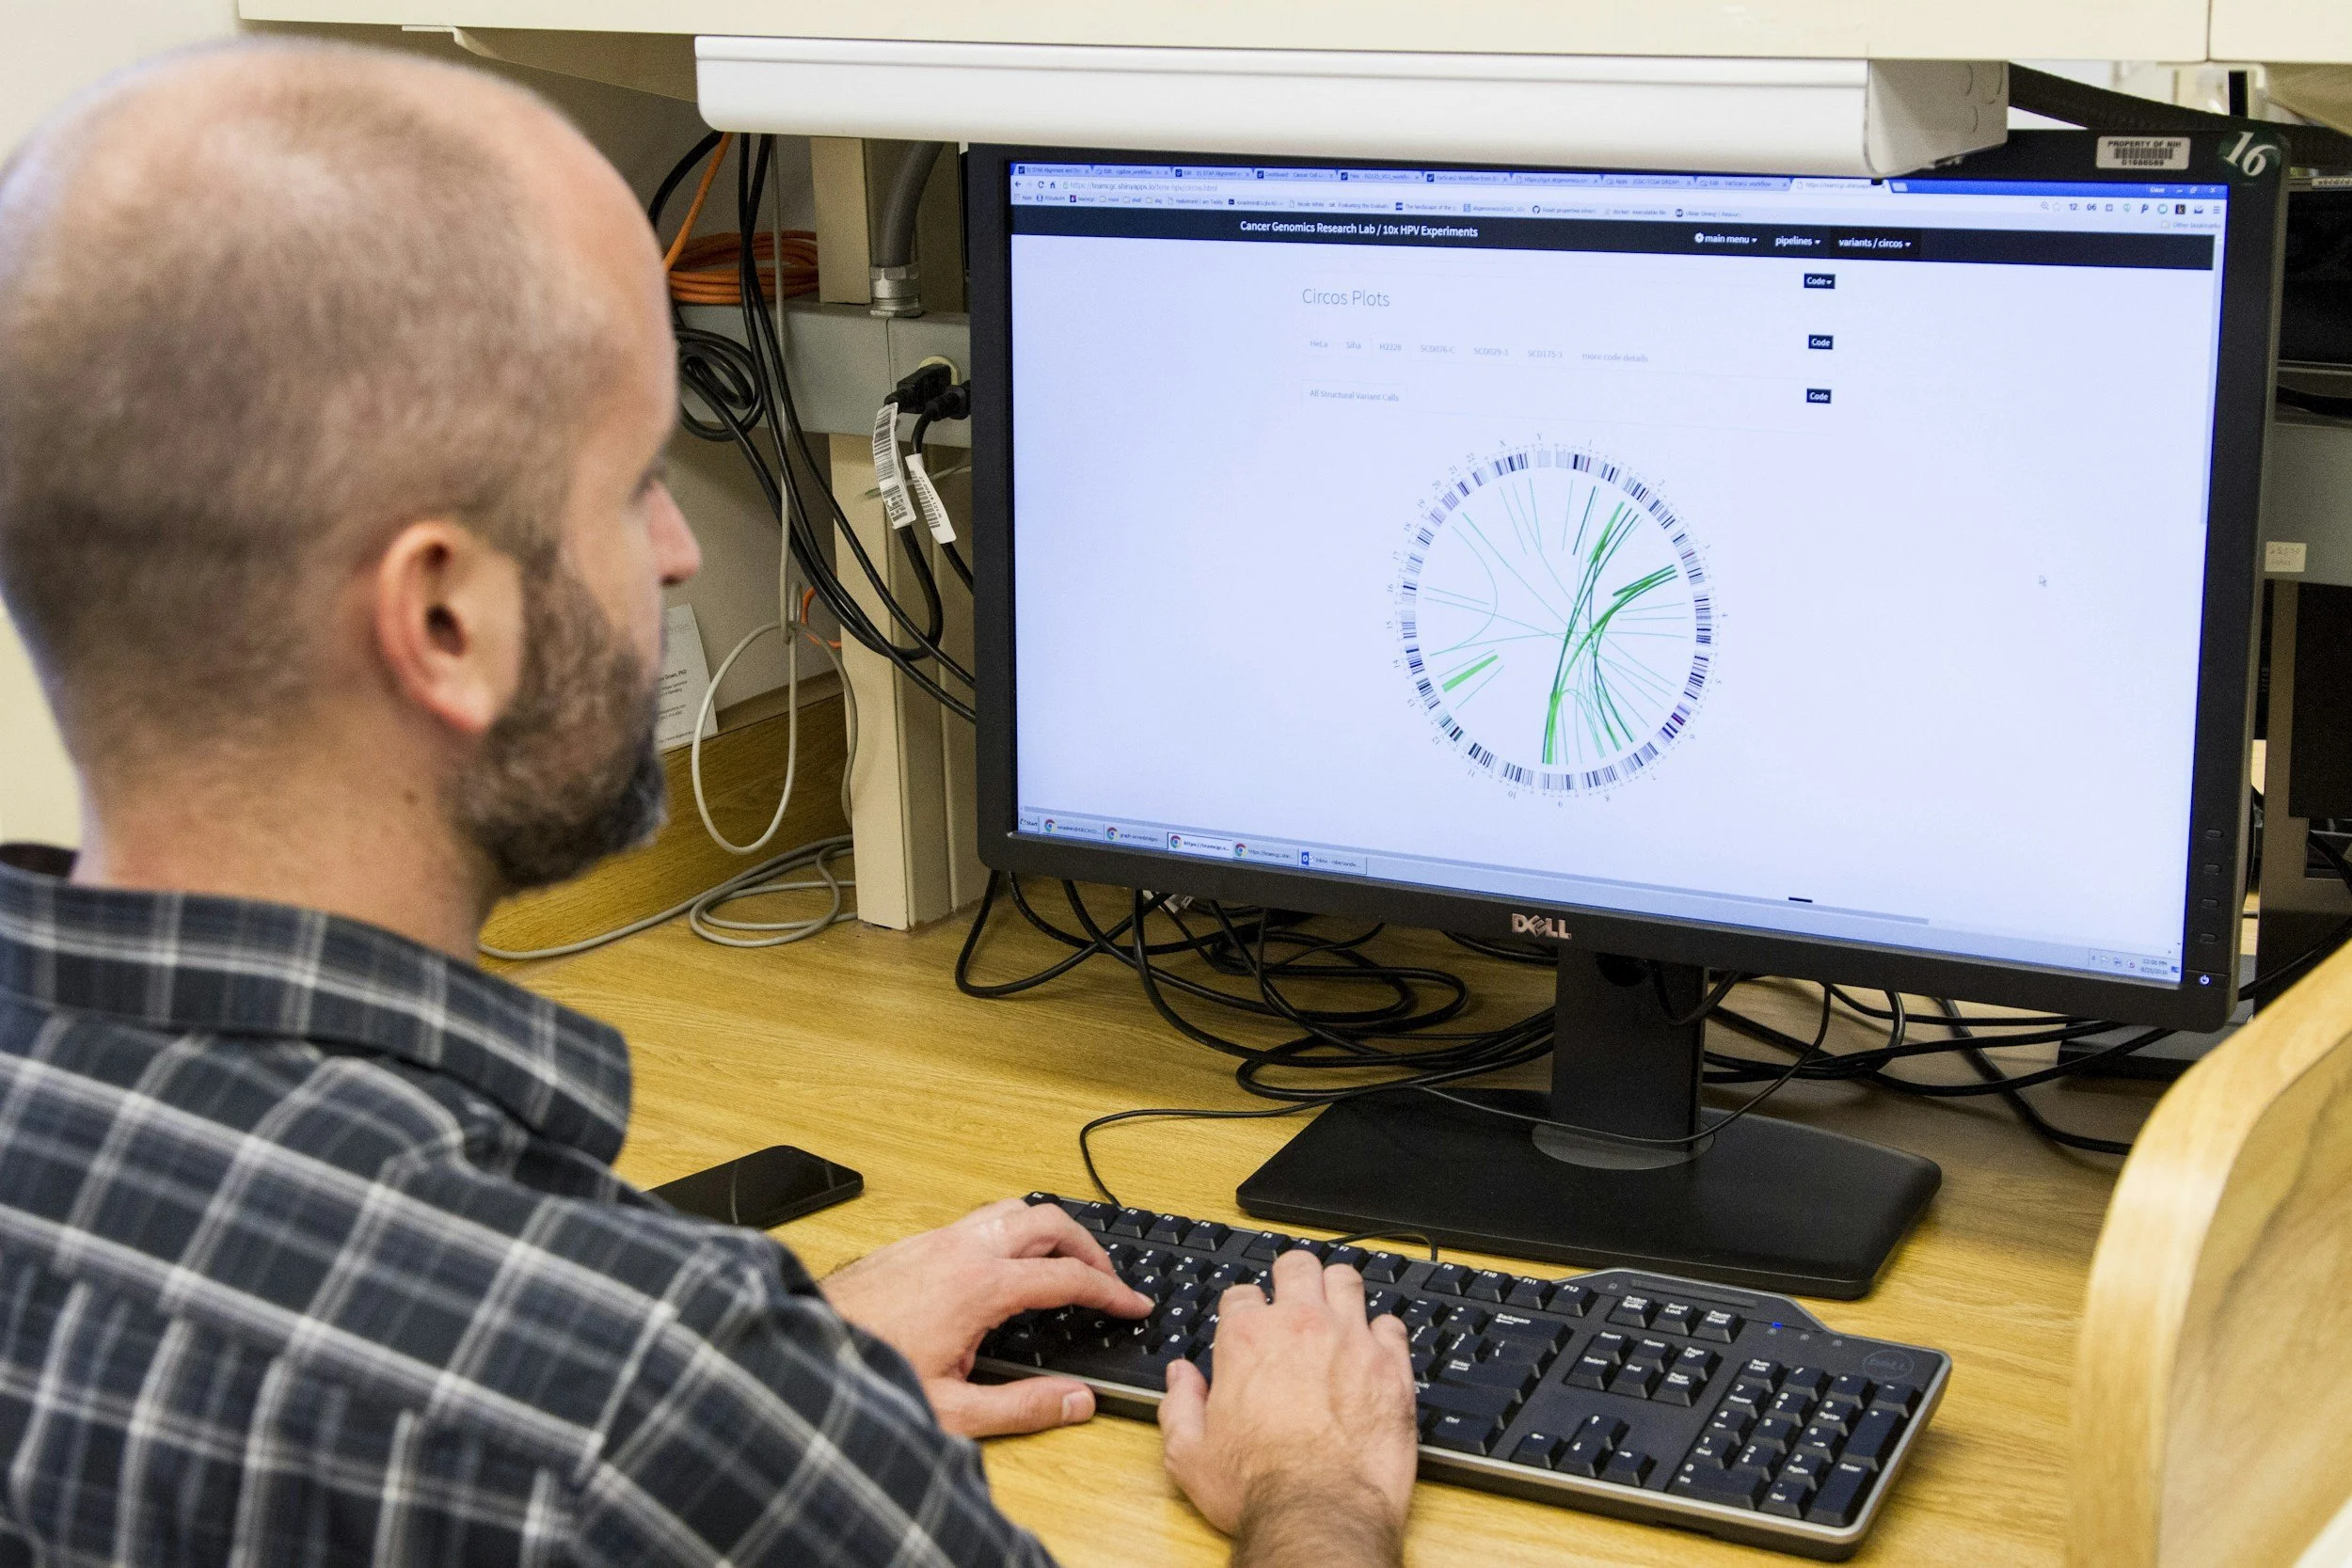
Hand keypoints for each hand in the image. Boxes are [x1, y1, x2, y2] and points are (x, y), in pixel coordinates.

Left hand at [822, 1197, 1150, 1436]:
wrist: (803, 1353)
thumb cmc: (868, 1378)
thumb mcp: (953, 1410)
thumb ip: (1023, 1407)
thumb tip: (1078, 1401)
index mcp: (981, 1287)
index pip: (1068, 1279)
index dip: (1111, 1292)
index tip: (1134, 1305)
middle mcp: (962, 1250)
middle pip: (1048, 1222)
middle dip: (1089, 1246)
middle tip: (1108, 1279)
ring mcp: (936, 1239)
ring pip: (1012, 1210)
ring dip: (1049, 1229)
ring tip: (1066, 1260)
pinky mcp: (913, 1241)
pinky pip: (979, 1218)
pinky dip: (1012, 1230)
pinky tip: (1006, 1260)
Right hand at [1158, 1250, 1417, 1566]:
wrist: (1319, 1515)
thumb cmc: (1256, 1489)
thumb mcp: (1188, 1454)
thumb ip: (1179, 1404)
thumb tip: (1181, 1376)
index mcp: (1247, 1339)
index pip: (1242, 1294)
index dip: (1243, 1310)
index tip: (1249, 1327)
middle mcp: (1300, 1326)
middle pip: (1298, 1266)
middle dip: (1293, 1277)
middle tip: (1294, 1297)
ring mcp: (1350, 1340)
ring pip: (1347, 1279)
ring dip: (1338, 1291)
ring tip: (1336, 1309)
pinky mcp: (1391, 1366)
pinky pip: (1391, 1324)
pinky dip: (1381, 1333)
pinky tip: (1373, 1350)